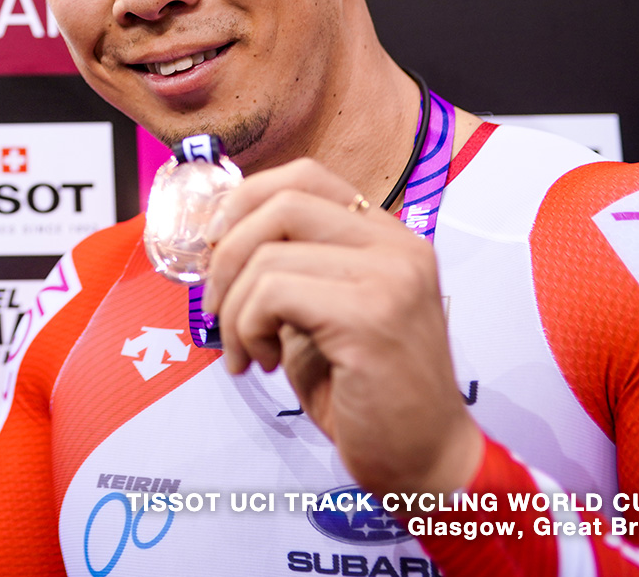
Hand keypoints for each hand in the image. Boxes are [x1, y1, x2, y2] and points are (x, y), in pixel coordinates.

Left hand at [203, 157, 482, 496]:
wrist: (423, 461)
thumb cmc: (366, 393)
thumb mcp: (323, 311)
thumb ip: (292, 266)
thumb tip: (218, 236)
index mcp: (387, 237)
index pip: (305, 176)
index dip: (246, 199)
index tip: (215, 241)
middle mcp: (397, 246)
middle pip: (281, 202)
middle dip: (226, 253)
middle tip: (215, 306)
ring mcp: (390, 276)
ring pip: (267, 255)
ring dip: (232, 308)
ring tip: (244, 351)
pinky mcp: (371, 315)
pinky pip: (272, 294)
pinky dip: (247, 327)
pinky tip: (263, 362)